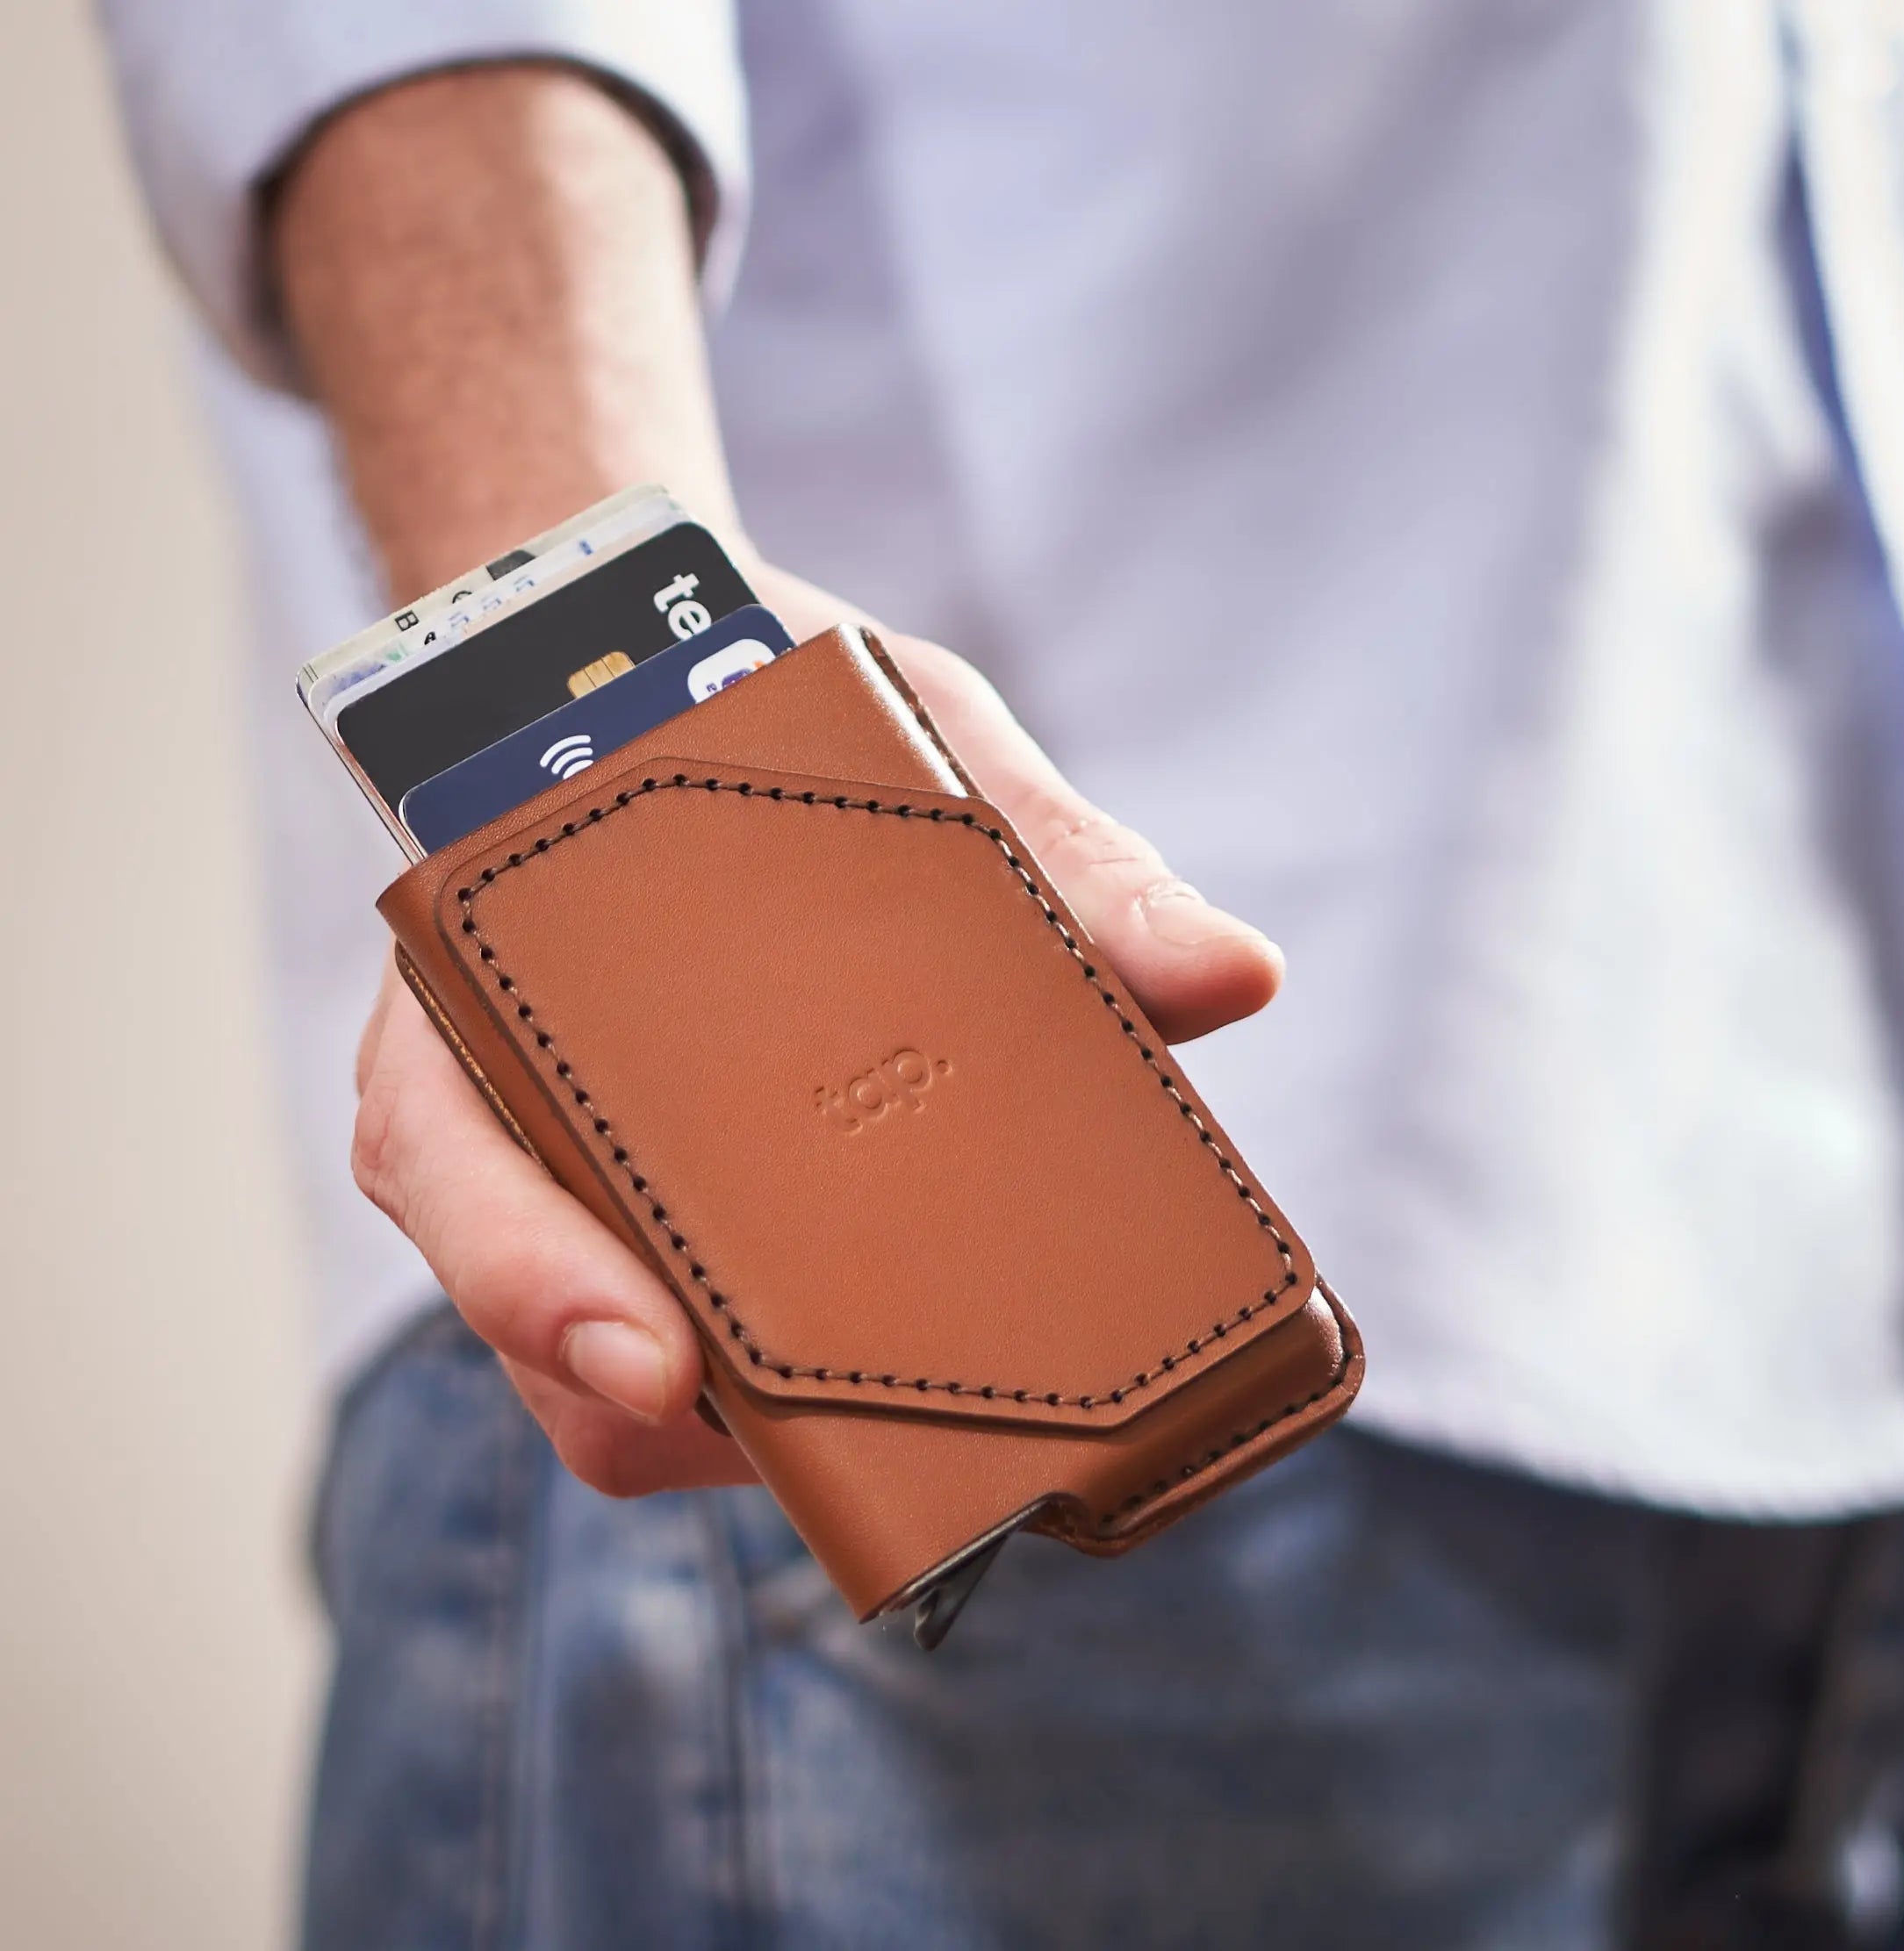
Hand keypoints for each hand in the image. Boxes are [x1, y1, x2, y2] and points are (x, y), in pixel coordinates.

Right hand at [351, 569, 1285, 1495]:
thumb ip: (1045, 845)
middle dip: (700, 1406)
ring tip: (946, 1405)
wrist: (664, 677)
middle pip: (553, 1334)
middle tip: (887, 1446)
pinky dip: (806, 1382)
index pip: (443, 1166)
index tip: (661, 1362)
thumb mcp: (892, 726)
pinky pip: (707, 1349)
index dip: (531, 1285)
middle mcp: (510, 1114)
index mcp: (487, 985)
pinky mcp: (670, 1221)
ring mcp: (580, 1184)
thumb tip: (1231, 977)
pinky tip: (938, 1353)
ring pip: (628, 1381)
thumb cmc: (744, 697)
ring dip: (772, 1420)